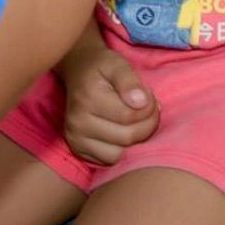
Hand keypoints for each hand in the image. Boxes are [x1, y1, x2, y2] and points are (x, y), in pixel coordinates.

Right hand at [59, 44, 159, 164]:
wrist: (79, 71)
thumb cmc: (101, 67)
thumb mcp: (117, 63)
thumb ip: (129, 80)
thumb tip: (141, 101)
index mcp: (87, 97)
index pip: (129, 116)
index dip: (148, 108)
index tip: (149, 96)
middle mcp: (77, 122)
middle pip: (126, 138)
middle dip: (146, 124)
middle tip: (149, 109)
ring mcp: (75, 139)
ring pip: (118, 155)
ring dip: (134, 139)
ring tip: (135, 120)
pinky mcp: (78, 150)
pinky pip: (108, 160)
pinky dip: (120, 148)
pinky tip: (122, 130)